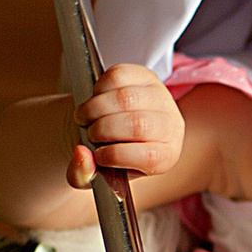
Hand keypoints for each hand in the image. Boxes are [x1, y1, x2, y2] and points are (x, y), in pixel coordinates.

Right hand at [65, 63, 184, 187]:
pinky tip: (94, 99)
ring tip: (84, 117)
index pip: (149, 156)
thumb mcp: (94, 176)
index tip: (97, 155)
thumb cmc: (107, 156)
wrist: (110, 129)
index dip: (117, 155)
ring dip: (96, 108)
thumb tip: (81, 153)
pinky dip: (99, 88)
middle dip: (103, 129)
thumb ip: (83, 174)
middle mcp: (171, 126)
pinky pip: (120, 76)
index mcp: (165, 157)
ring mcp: (161, 97)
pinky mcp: (145, 76)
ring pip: (127, 98)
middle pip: (138, 124)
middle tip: (89, 133)